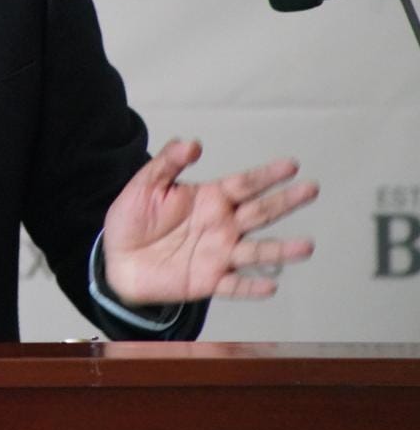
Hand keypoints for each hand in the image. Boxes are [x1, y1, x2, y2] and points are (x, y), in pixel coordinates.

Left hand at [102, 139, 317, 304]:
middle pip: (259, 213)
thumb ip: (168, 163)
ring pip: (256, 252)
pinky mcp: (208, 281)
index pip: (244, 184)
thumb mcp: (146, 184)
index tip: (291, 165)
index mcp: (210, 199)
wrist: (117, 258)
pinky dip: (251, 287)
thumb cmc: (134, 218)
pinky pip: (234, 286)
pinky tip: (270, 286)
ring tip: (306, 246)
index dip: (266, 175)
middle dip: (286, 201)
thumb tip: (192, 143)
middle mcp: (222, 226)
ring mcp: (219, 254)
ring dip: (280, 250)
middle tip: (311, 190)